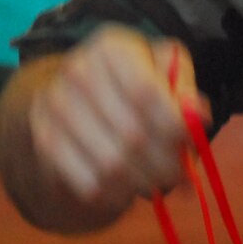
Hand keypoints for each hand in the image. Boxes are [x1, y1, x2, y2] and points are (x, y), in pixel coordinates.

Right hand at [26, 26, 206, 220]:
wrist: (76, 91)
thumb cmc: (134, 79)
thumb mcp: (165, 71)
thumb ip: (184, 91)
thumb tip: (198, 117)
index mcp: (111, 48)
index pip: (145, 93)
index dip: (174, 127)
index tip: (192, 146)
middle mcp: (77, 71)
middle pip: (131, 134)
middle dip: (164, 164)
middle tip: (181, 177)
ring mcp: (55, 106)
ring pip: (110, 165)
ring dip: (143, 183)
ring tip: (158, 184)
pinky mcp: (44, 139)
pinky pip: (87, 182)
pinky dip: (116, 195)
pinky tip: (129, 190)